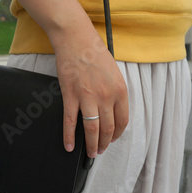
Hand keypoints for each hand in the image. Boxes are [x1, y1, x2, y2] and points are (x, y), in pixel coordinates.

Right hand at [54, 30, 128, 157]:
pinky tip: (69, 146)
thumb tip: (111, 110)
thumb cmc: (95, 53)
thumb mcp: (114, 72)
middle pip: (108, 128)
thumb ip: (115, 92)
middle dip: (104, 143)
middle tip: (99, 150)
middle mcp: (106, 96)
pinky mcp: (71, 95)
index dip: (117, 134)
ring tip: (90, 153)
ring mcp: (88, 97)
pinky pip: (70, 121)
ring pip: (92, 129)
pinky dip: (69, 136)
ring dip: (91, 145)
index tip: (112, 140)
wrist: (76, 39)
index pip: (122, 121)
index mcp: (120, 90)